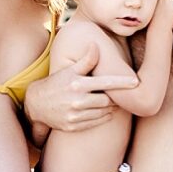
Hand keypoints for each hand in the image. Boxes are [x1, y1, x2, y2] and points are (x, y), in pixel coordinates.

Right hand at [24, 66, 138, 131]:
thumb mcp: (69, 70)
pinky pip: (96, 123)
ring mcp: (75, 115)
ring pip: (103, 113)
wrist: (37, 104)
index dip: (122, 83)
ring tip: (111, 103)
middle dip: (114, 98)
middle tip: (118, 95)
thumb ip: (86, 60)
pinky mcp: (73, 126)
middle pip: (107, 101)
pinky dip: (103, 118)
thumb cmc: (56, 83)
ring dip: (110, 108)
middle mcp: (77, 101)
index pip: (106, 83)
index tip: (135, 82)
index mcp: (78, 84)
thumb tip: (96, 45)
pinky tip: (104, 112)